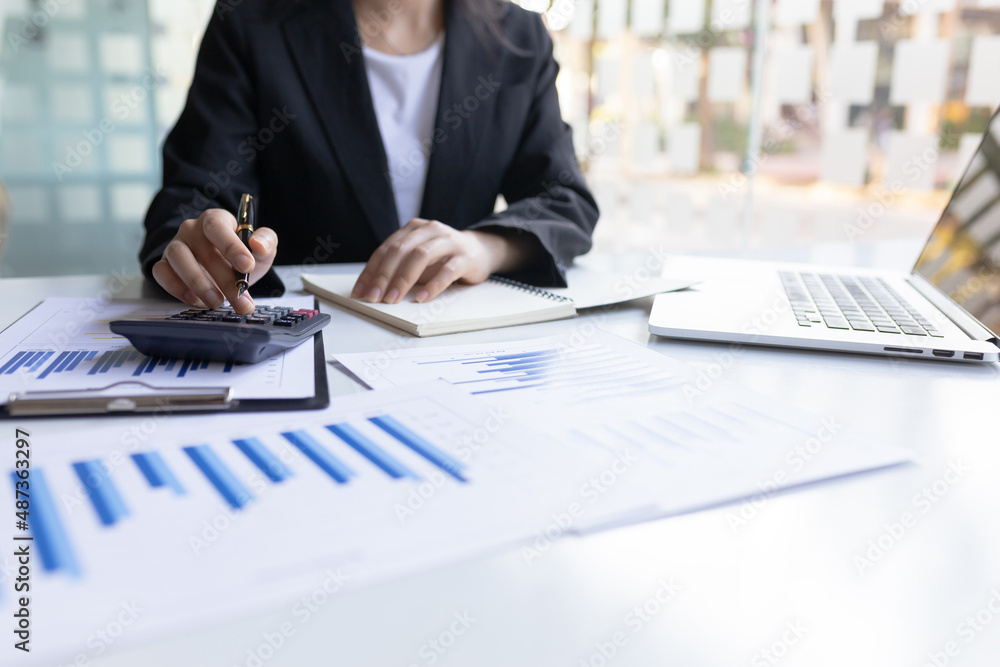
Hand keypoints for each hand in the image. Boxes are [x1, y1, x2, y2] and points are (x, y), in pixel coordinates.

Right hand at [151, 209, 277, 314]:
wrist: (225, 272)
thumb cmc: (241, 258)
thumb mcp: (261, 251)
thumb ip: (266, 242)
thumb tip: (258, 245)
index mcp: (216, 220)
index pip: (217, 226)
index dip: (231, 246)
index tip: (247, 266)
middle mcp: (192, 229)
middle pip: (203, 249)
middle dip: (224, 279)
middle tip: (240, 299)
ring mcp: (175, 245)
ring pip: (177, 257)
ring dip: (198, 283)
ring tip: (217, 302)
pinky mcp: (164, 264)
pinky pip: (161, 272)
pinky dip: (176, 287)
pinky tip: (195, 300)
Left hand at [351, 219, 525, 303]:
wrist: (480, 251)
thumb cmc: (443, 257)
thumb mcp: (418, 258)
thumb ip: (399, 266)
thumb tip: (373, 289)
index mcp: (414, 228)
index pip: (387, 249)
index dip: (372, 271)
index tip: (361, 291)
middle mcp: (430, 230)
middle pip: (401, 251)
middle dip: (384, 276)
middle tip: (375, 297)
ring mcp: (449, 241)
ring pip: (421, 257)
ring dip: (404, 280)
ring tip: (393, 299)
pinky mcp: (465, 257)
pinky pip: (447, 271)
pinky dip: (433, 285)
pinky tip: (422, 298)